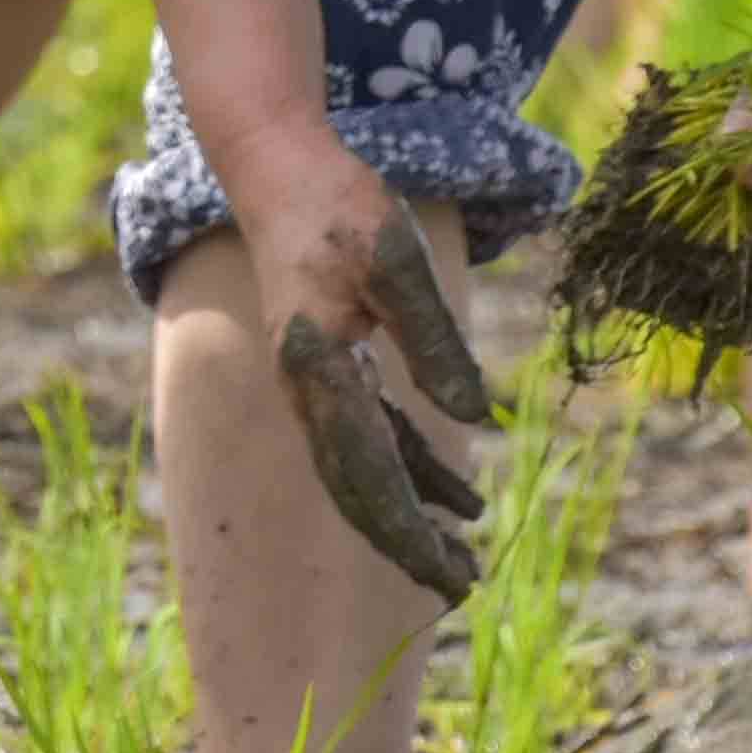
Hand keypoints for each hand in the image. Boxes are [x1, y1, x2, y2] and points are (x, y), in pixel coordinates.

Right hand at [230, 128, 493, 603]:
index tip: (448, 575)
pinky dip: (413, 469)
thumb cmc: (338, 204)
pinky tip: (458, 496)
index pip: (366, 474)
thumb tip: (475, 420)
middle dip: (407, 543)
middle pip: (357, 489)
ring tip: (465, 558)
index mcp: (318, 369)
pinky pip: (372, 435)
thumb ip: (434, 340)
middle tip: (462, 587)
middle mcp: (308, 389)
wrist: (276, 166)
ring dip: (413, 515)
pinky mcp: (331, 365)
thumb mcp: (396, 258)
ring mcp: (315, 381)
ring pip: (364, 470)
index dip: (408, 532)